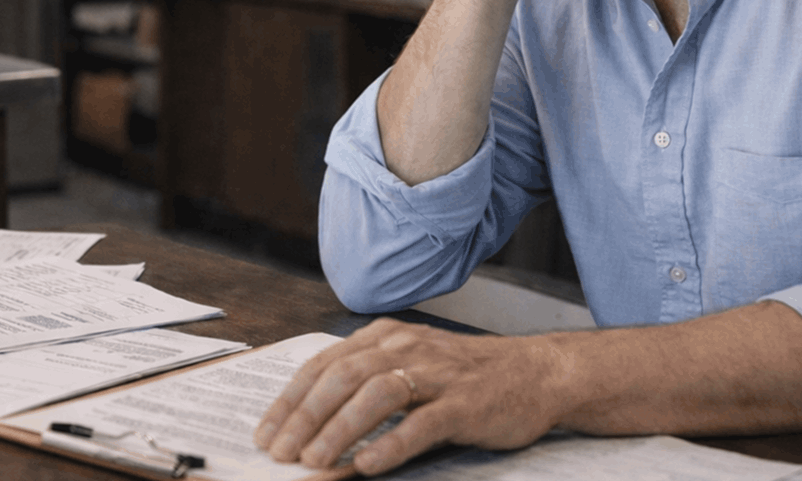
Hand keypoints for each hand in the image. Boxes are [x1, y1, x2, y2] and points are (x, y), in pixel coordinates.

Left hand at [254, 318, 569, 475]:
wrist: (535, 372)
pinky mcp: (465, 403)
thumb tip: (311, 426)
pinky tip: (367, 465)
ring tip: (314, 460)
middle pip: (344, 377)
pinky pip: (421, 423)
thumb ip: (366, 385)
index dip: (290, 399)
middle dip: (305, 417)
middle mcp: (407, 347)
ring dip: (339, 429)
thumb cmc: (465, 375)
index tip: (265, 431)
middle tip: (281, 452)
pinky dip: (390, 444)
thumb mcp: (410, 366)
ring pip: (377, 395)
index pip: (324, 364)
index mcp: (386, 336)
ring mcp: (437, 374)